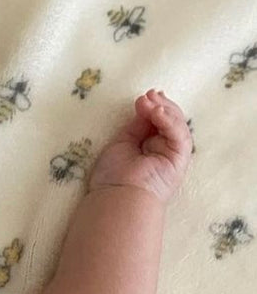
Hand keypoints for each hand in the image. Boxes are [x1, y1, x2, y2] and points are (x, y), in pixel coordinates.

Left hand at [87, 89, 192, 203]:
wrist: (116, 197)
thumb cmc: (113, 176)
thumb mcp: (122, 141)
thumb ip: (136, 124)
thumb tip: (146, 104)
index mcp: (149, 147)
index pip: (157, 121)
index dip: (154, 106)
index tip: (144, 96)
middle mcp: (163, 150)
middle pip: (170, 120)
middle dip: (160, 105)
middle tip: (148, 96)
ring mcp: (173, 155)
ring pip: (177, 124)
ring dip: (164, 110)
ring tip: (150, 102)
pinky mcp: (180, 159)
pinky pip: (179, 135)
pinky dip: (169, 121)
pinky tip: (158, 113)